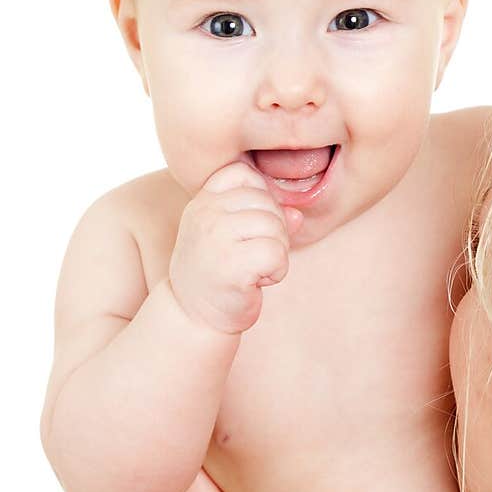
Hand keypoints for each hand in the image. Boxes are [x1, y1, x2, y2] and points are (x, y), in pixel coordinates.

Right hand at [168, 162, 302, 334]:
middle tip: (251, 256)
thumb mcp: (233, 235)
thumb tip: (298, 214)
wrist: (193, 316)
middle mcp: (205, 212)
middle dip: (273, 231)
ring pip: (276, 227)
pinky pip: (277, 253)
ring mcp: (215, 236)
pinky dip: (276, 271)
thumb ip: (264, 214)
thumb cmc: (218, 272)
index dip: (260, 200)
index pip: (246, 175)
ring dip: (276, 252)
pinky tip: (256, 281)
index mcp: (203, 199)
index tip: (247, 229)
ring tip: (252, 268)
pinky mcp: (231, 264)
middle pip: (268, 202)